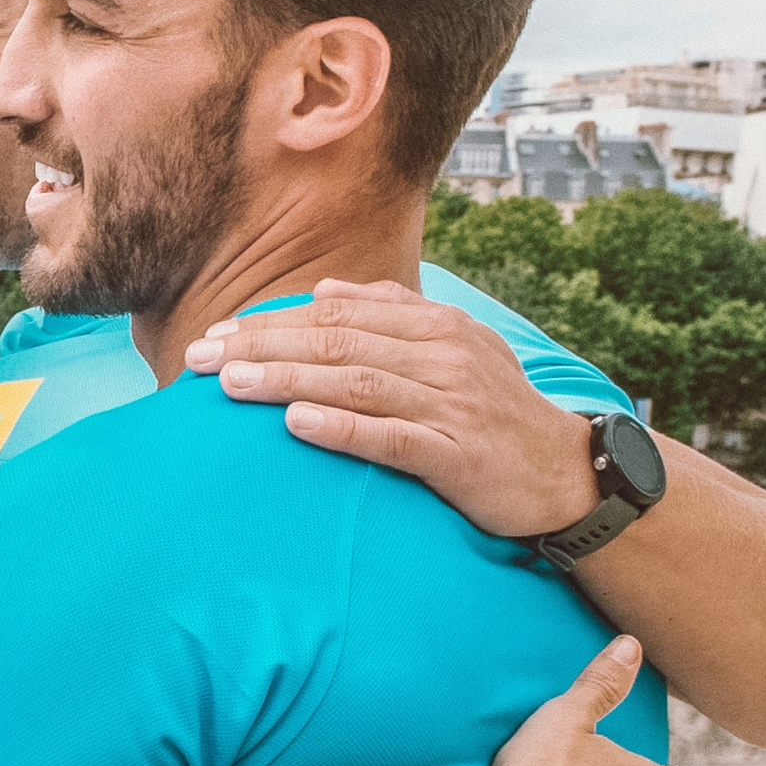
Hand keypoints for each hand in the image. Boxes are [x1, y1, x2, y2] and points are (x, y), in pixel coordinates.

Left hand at [185, 280, 604, 537]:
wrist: (565, 475)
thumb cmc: (494, 414)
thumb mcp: (453, 349)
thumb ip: (391, 315)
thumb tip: (326, 290)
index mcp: (434, 326)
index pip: (337, 314)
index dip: (272, 321)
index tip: (217, 334)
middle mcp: (441, 356)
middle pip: (336, 341)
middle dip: (262, 346)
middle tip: (200, 357)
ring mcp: (450, 403)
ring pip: (355, 382)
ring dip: (287, 380)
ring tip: (230, 385)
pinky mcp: (456, 455)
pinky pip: (390, 437)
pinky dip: (341, 427)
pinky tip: (296, 422)